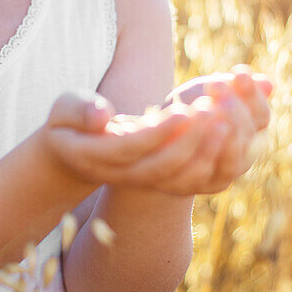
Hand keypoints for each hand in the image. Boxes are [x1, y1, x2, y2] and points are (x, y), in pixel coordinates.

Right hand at [42, 65, 273, 196]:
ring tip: (225, 116)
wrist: (75, 154)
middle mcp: (120, 176)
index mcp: (93, 156)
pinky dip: (213, 158)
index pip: (130, 148)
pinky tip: (228, 128)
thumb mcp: (63, 109)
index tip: (183, 109)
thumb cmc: (68, 123)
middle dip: (190, 140)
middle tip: (213, 109)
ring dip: (207, 150)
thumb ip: (79, 109)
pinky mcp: (161, 183)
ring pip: (180, 178)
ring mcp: (142, 182)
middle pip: (161, 167)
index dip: (158, 132)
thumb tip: (102, 116)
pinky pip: (192, 179)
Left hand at [163, 65, 273, 191]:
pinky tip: (192, 129)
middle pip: (248, 133)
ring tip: (207, 108)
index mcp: (253, 130)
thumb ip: (233, 89)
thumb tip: (267, 83)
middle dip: (233, 107)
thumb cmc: (188, 112)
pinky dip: (204, 152)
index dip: (251, 93)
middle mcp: (247, 154)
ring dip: (221, 130)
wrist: (158, 147)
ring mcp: (228, 172)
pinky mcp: (207, 185)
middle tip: (215, 84)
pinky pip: (210, 173)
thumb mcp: (208, 94)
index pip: (261, 114)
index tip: (237, 72)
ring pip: (233, 157)